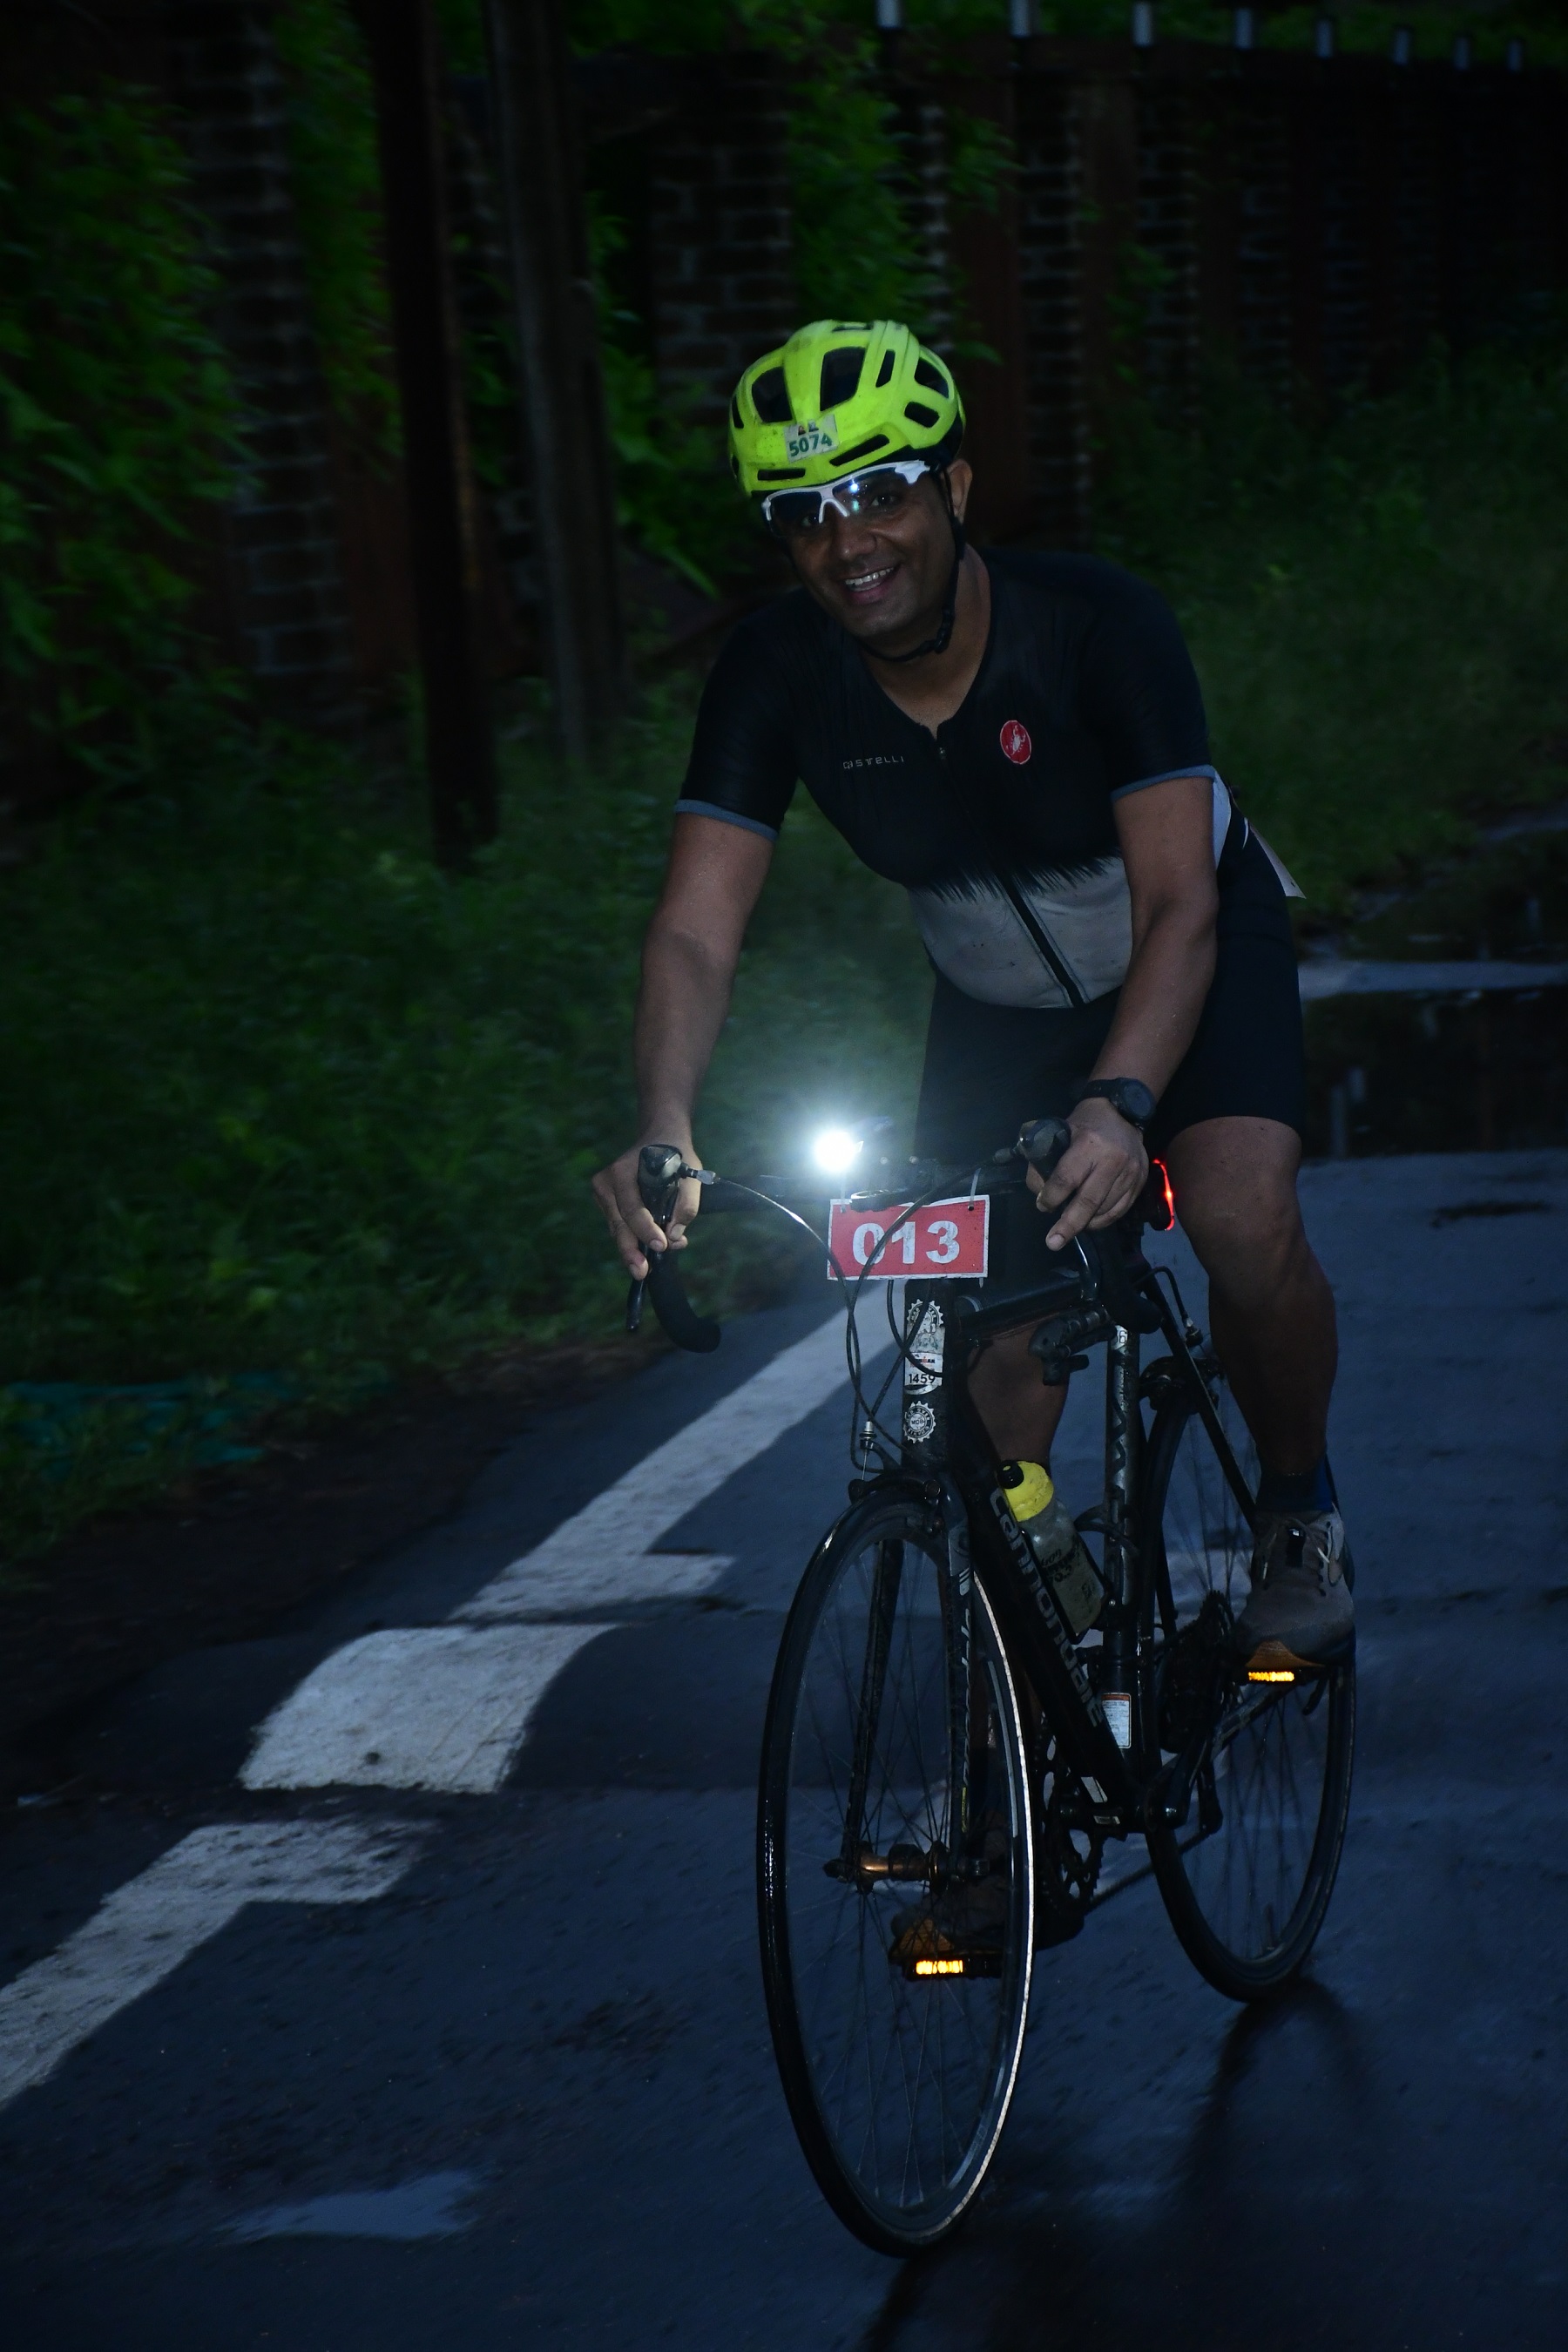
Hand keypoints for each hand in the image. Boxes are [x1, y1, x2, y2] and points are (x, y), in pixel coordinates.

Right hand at [591, 1136, 704, 1279]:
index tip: (661, 1246)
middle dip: (631, 1251)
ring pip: (617, 1229)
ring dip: (634, 1248)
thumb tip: (675, 1235)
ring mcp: (602, 1193)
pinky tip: (647, 1249)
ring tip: (648, 1267)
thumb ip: (687, 1204)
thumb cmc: (676, 1155)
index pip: (632, 1208)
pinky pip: (618, 1226)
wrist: (660, 1137)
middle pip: (619, 1224)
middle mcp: (606, 1182)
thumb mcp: (691, 1174)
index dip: (646, 1229)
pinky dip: (633, 1239)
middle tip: (642, 1273)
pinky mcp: (605, 1203)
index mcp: (622, 1171)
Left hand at [1027, 1097, 1148, 1250]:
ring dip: (1084, 1222)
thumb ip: (1047, 1159)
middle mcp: (1113, 1160)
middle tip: (1053, 1242)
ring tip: (1069, 1227)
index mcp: (1090, 1144)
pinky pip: (1119, 1210)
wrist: (1124, 1111)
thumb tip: (1040, 1191)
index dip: (1051, 1197)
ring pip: (1104, 1209)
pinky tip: (1089, 1223)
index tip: (1042, 1206)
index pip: (1067, 1178)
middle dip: (1068, 1225)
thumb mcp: (1061, 1130)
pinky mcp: (1139, 1182)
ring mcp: (1130, 1172)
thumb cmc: (1087, 1122)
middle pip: (1088, 1201)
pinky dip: (1102, 1220)